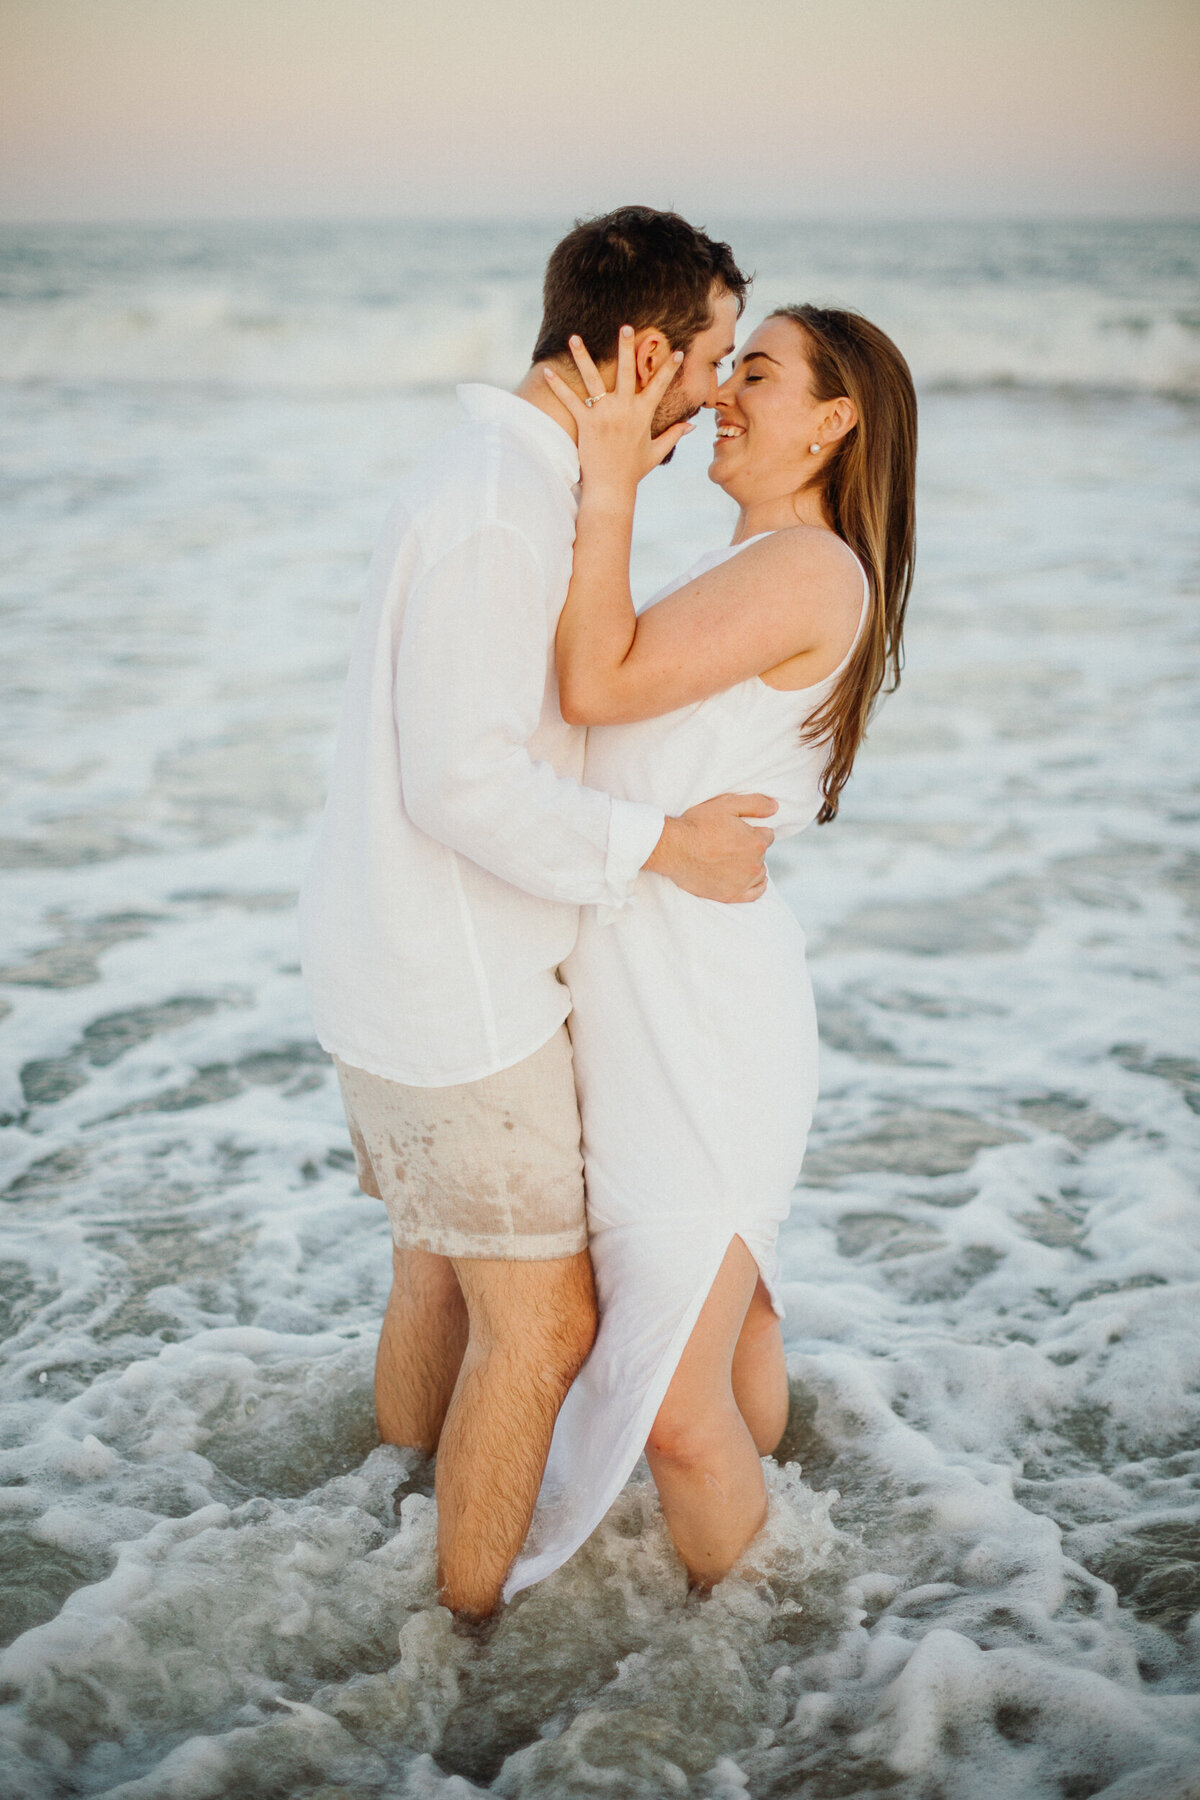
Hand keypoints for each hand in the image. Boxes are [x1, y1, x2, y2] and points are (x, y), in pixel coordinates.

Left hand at [543, 326, 693, 495]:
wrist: (612, 489)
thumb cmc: (634, 471)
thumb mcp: (656, 452)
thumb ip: (673, 435)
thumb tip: (691, 425)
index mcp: (643, 414)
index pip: (660, 385)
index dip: (670, 368)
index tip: (678, 350)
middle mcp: (625, 409)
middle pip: (627, 371)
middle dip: (626, 347)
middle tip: (626, 326)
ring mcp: (605, 415)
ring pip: (593, 379)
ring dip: (583, 357)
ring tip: (574, 336)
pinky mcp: (586, 423)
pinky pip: (570, 400)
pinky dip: (558, 386)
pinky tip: (546, 370)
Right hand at [645, 793, 777, 903]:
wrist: (673, 849)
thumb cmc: (698, 824)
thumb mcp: (726, 804)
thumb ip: (755, 804)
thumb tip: (775, 807)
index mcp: (756, 842)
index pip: (767, 835)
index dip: (752, 831)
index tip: (737, 831)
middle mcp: (754, 864)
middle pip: (762, 854)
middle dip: (750, 848)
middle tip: (729, 844)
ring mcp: (743, 882)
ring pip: (759, 872)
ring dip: (751, 865)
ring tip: (733, 859)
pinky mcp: (731, 896)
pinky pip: (755, 893)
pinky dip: (755, 886)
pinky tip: (751, 879)